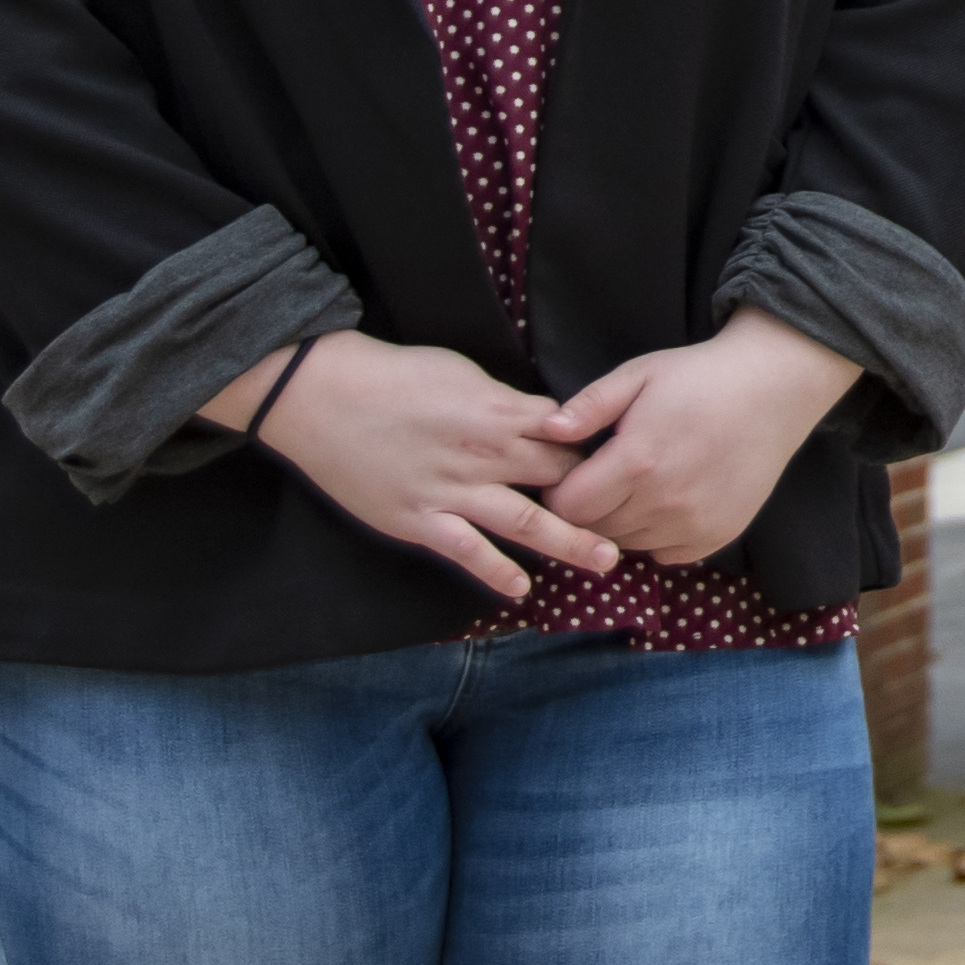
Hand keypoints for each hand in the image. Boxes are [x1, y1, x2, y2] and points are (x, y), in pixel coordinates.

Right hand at [209, 329, 614, 602]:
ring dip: (570, 543)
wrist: (324, 395)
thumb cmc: (394, 376)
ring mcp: (452, 491)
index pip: (568, 435)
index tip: (635, 462)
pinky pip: (467, 552)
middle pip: (559, 479)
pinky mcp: (419, 520)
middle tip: (641, 518)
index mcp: (499, 412)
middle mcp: (485, 454)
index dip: (602, 449)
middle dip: (601, 499)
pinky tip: (523, 591)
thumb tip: (542, 417)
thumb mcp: (462, 373)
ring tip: (609, 561)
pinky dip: (497, 573)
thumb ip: (505, 401)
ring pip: (526, 523)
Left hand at [540, 310, 866, 568]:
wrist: (775, 389)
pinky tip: (666, 501)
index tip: (571, 473)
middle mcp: (663, 503)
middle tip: (602, 477)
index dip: (560, 492)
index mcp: (637, 462)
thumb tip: (546, 431)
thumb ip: (589, 405)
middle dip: (588, 509)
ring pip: (628, 545)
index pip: (569, 508)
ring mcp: (693, 524)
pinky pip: (665, 553)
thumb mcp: (639, 374)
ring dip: (621, 523)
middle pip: (595, 531)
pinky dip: (656, 536)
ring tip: (636, 486)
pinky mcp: (717, 536)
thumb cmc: (701, 376)